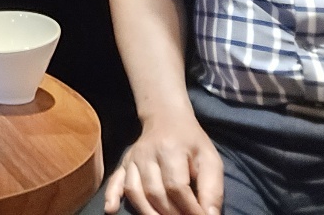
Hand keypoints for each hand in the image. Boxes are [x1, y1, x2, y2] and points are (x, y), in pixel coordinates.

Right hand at [103, 114, 222, 214]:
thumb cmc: (191, 142)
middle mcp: (146, 154)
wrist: (166, 117)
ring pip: (135, 191)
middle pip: (155, 193)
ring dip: (149, 213)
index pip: (176, 187)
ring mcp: (132, 159)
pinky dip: (112, 196)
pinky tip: (111, 210)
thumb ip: (212, 189)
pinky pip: (115, 180)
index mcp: (170, 150)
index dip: (190, 209)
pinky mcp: (124, 162)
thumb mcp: (210, 160)